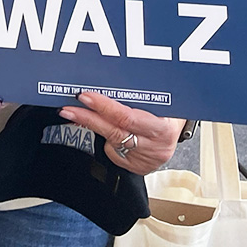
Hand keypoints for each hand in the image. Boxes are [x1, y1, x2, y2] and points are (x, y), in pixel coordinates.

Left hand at [59, 91, 184, 175]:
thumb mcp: (164, 102)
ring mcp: (146, 158)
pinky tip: (103, 130)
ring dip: (90, 126)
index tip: (85, 96)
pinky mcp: (137, 167)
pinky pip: (114, 152)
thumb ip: (141, 96)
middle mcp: (156, 146)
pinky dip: (106, 140)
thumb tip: (110, 80)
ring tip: (73, 114)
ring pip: (111, 141)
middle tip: (68, 108)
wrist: (179, 132)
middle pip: (114, 131)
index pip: (127, 117)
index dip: (104, 107)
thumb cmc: (170, 112)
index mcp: (164, 127)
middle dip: (88, 118)